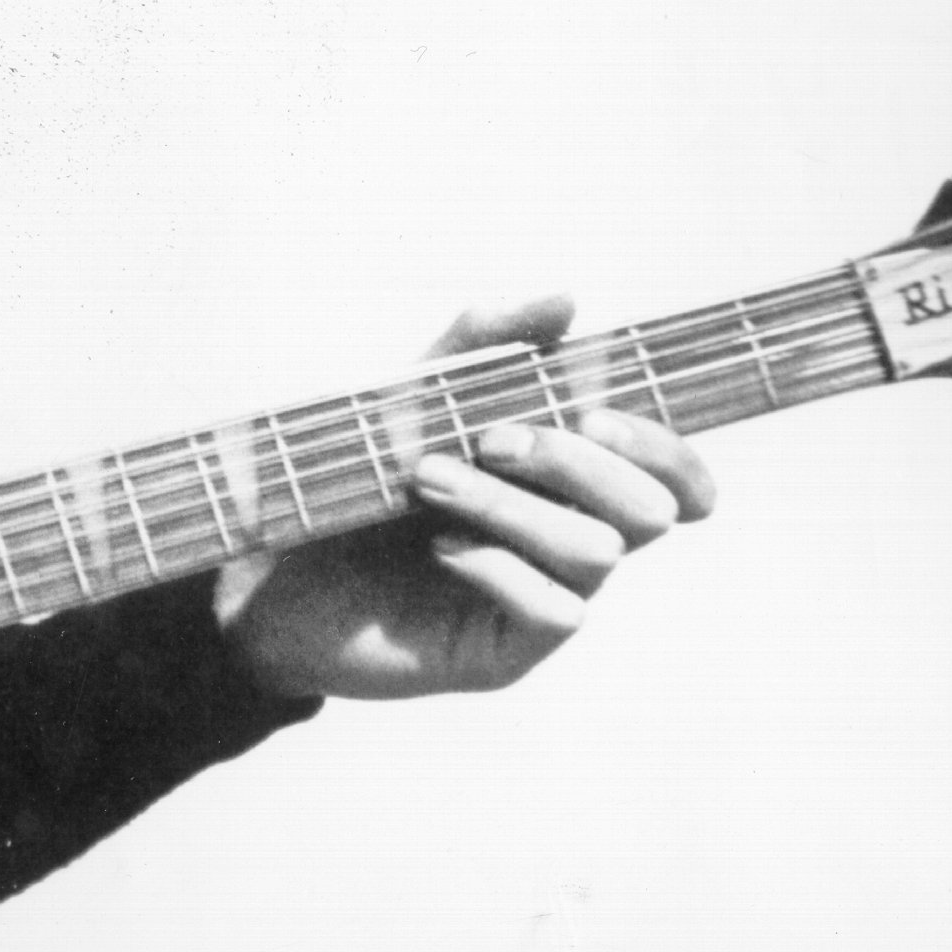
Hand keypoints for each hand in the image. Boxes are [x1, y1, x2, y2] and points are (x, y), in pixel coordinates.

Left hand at [215, 295, 715, 700]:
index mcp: (572, 482)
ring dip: (513, 504)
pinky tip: (438, 544)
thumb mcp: (411, 397)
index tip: (594, 414)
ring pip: (596, 552)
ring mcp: (549, 599)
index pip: (676, 478)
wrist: (275, 570)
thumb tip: (566, 299)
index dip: (668, 449)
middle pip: (650, 509)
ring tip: (426, 478)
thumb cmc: (358, 477)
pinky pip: (553, 611)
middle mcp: (576, 540)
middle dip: (576, 462)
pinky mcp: (509, 651)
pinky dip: (498, 565)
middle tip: (489, 436)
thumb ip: (482, 344)